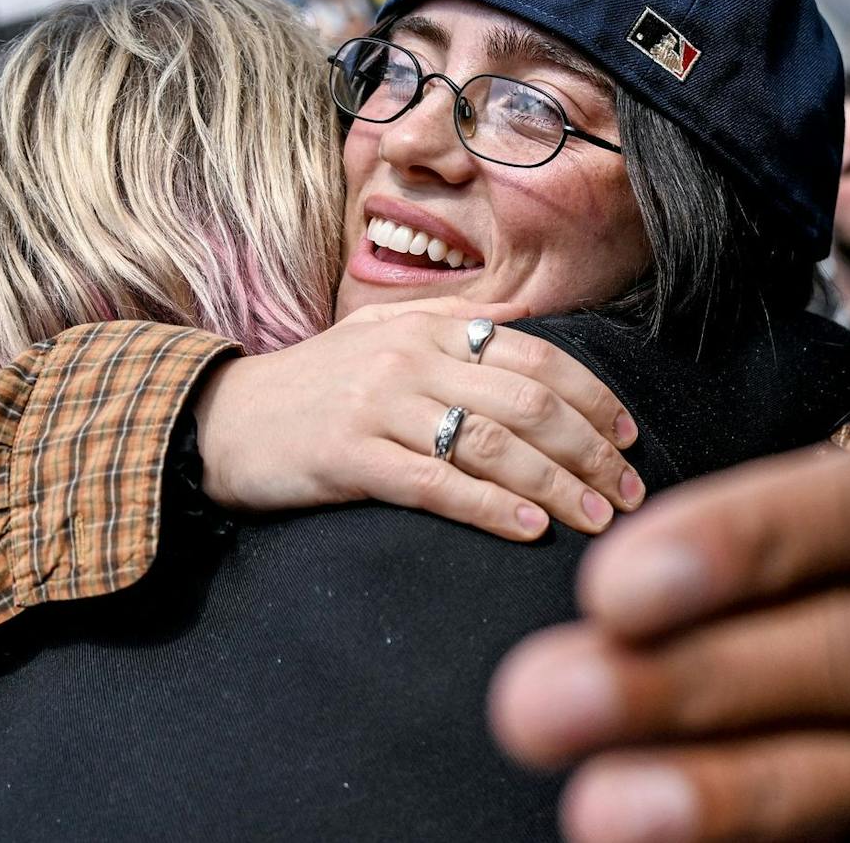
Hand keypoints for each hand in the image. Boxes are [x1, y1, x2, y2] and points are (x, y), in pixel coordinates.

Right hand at [195, 297, 644, 540]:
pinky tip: (528, 531)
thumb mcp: (381, 333)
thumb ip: (454, 323)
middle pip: (527, 402)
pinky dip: (490, 507)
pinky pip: (435, 483)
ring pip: (491, 444)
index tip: (629, 437)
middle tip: (628, 491)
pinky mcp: (349, 455)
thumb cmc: (314, 384)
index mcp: (429, 326)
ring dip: (556, 486)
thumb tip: (530, 318)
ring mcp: (378, 404)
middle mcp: (411, 357)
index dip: (593, 397)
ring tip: (597, 519)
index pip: (536, 356)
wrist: (221, 418)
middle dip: (591, 450)